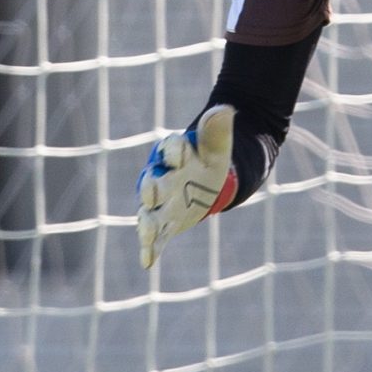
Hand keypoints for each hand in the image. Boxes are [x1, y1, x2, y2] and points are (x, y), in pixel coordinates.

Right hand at [136, 105, 237, 268]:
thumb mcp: (217, 145)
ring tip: (146, 232)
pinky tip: (147, 262)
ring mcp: (159, 202)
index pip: (170, 148)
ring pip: (148, 212)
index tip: (181, 150)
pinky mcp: (163, 222)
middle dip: (152, 186)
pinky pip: (155, 237)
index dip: (174, 149)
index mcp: (172, 153)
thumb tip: (225, 108)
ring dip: (146, 222)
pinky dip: (150, 249)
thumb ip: (217, 129)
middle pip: (152, 181)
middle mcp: (160, 177)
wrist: (208, 180)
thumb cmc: (208, 159)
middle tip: (153, 190)